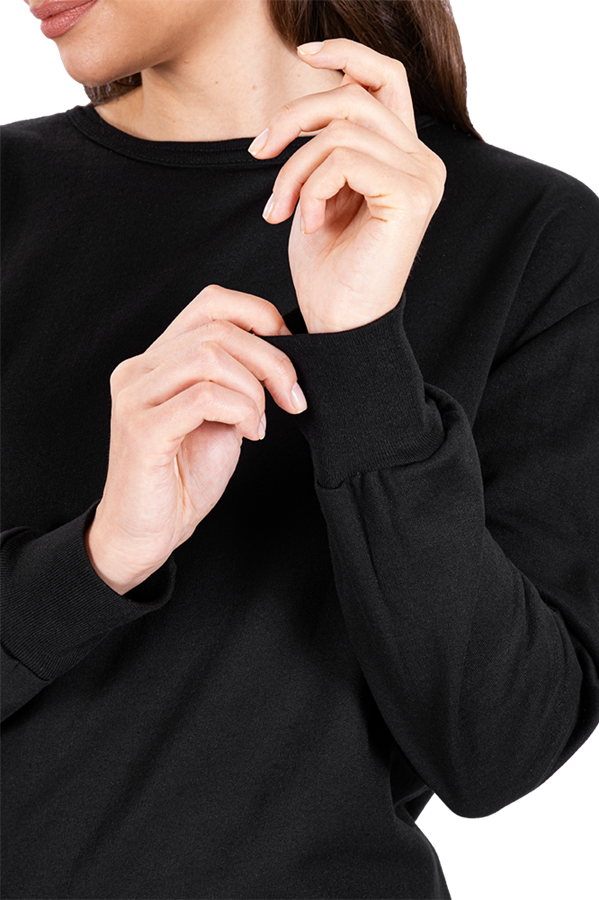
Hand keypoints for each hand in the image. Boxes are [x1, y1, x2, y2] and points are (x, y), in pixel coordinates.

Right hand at [86, 286, 306, 592]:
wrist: (146, 533)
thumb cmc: (182, 478)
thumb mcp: (220, 418)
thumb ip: (237, 383)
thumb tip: (283, 355)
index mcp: (159, 359)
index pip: (212, 302)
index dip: (260, 316)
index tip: (289, 355)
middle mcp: (140, 369)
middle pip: (219, 329)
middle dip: (271, 361)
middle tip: (292, 398)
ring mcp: (136, 397)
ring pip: (210, 357)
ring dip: (254, 389)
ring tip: (260, 424)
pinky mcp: (141, 429)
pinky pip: (202, 397)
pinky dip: (240, 411)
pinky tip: (248, 435)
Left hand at [248, 38, 445, 333]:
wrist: (338, 323)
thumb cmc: (327, 267)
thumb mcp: (320, 191)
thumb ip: (327, 146)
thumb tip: (310, 100)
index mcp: (404, 155)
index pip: (385, 79)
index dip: (346, 52)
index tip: (304, 53)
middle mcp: (422, 161)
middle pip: (354, 95)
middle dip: (293, 118)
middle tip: (258, 154)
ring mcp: (422, 177)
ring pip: (341, 130)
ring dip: (293, 168)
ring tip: (278, 209)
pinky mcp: (411, 197)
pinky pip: (345, 160)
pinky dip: (311, 188)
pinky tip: (304, 225)